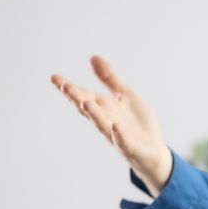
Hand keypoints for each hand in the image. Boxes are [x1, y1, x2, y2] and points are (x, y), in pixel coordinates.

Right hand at [50, 56, 172, 196]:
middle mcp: (106, 121)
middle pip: (88, 109)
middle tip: (65, 86)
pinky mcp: (132, 148)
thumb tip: (92, 57)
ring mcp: (117, 136)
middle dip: (77, 98)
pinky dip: (120, 136)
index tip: (53, 77)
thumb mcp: (124, 95)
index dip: (68, 88)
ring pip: (102, 125)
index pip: (82, 96)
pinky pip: (124, 142)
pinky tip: (116, 127)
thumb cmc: (137, 124)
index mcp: (103, 108)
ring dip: (93, 114)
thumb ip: (108, 79)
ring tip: (84, 102)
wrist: (154, 152)